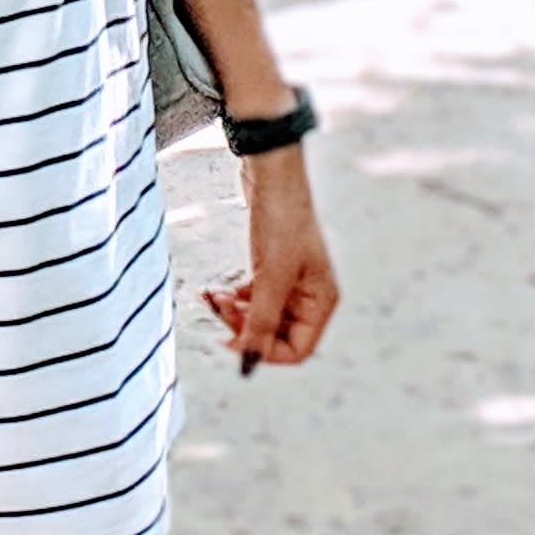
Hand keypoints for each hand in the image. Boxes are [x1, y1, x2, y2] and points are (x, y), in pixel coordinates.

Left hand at [200, 147, 339, 373]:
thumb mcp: (271, 275)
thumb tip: (248, 361)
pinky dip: (232, 298)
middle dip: (245, 327)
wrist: (271, 173)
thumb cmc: (282, 220)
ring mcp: (289, 281)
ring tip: (213, 297)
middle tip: (219, 310)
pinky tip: (214, 291)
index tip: (234, 341)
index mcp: (321, 301)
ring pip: (259, 316)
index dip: (265, 352)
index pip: (297, 349)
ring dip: (234, 313)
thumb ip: (260, 320)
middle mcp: (309, 295)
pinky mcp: (270, 267)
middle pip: (275, 334)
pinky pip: (251, 297)